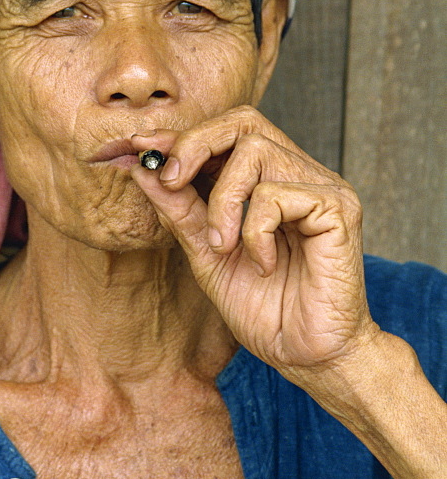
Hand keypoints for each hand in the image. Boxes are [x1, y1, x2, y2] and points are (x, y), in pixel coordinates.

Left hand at [131, 106, 379, 390]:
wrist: (309, 357)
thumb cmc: (266, 309)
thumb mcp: (207, 254)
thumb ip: (180, 210)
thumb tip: (144, 169)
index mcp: (270, 179)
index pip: (226, 133)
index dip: (182, 137)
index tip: (140, 148)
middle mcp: (299, 173)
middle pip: (244, 120)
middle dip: (196, 144)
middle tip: (172, 181)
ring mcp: (322, 186)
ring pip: (255, 151)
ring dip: (223, 199)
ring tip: (223, 245)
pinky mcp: (338, 208)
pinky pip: (277, 193)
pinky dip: (255, 229)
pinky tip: (263, 263)